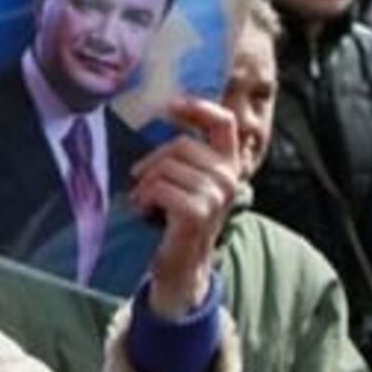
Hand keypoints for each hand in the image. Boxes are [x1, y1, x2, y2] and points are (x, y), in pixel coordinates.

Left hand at [130, 98, 241, 319]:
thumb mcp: (185, 180)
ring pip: (166, 167)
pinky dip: (144, 200)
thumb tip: (165, 111)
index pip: (222, 122)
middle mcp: (229, 178)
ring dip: (146, 185)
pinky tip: (146, 212)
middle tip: (142, 184)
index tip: (170, 105)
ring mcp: (216, 195)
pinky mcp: (198, 212)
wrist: (181, 266)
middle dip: (153, 163)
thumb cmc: (177, 220)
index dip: (196, 108)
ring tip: (146, 203)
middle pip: (181, 144)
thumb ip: (183, 154)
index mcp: (229, 165)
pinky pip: (159, 188)